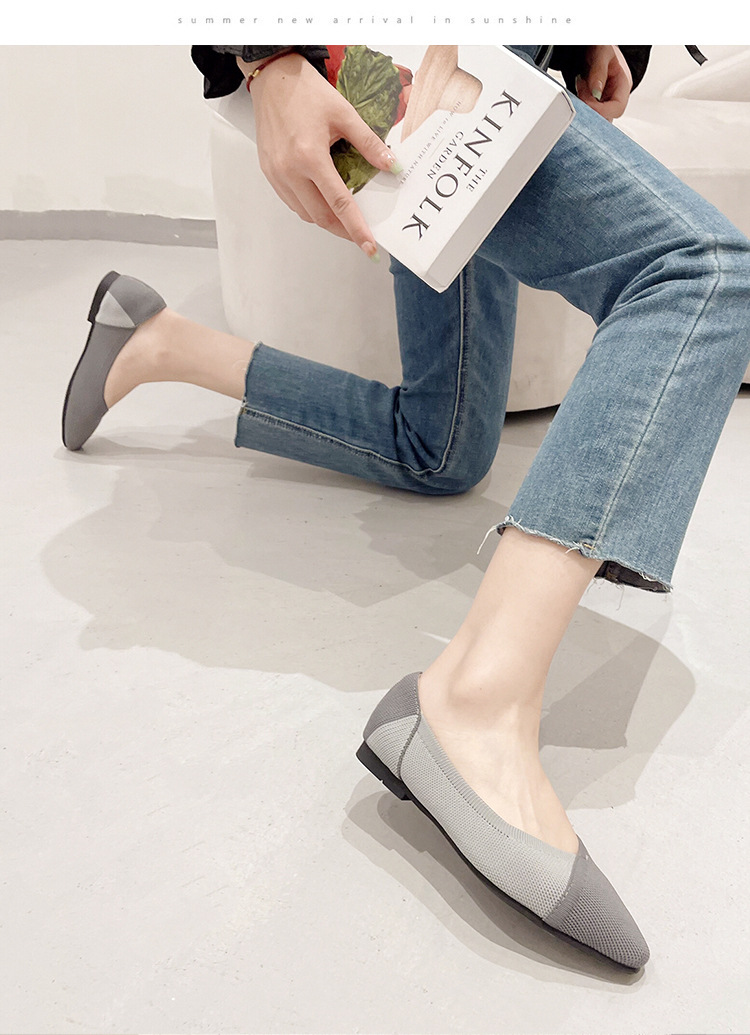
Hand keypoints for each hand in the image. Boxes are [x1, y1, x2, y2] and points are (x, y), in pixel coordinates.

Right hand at [245, 52, 399, 254]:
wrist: (274, 77)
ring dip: (326, 220)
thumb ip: (369, 144)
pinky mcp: (269, 172)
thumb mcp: (344, 114)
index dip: (356, 228)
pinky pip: (292, 202)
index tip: (368, 246)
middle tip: (360, 236)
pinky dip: (310, 208)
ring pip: (305, 213)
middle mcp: (289, 170)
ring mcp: (276, 174)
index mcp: (309, 156)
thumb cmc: (306, 91)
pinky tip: (322, 202)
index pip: (339, 203)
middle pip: (321, 216)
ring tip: (344, 218)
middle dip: (343, 231)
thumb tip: (391, 166)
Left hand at [575, 46, 632, 120]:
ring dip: (584, 102)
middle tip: (582, 88)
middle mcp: (615, 95)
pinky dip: (579, 100)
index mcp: (623, 84)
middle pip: (605, 115)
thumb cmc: (602, 46)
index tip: (587, 103)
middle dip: (590, 106)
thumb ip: (599, 72)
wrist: (594, 44)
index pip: (617, 108)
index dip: (602, 110)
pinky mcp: (593, 100)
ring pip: (594, 113)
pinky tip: (580, 86)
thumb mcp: (602, 54)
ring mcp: (604, 99)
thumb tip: (596, 93)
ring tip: (582, 82)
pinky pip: (586, 108)